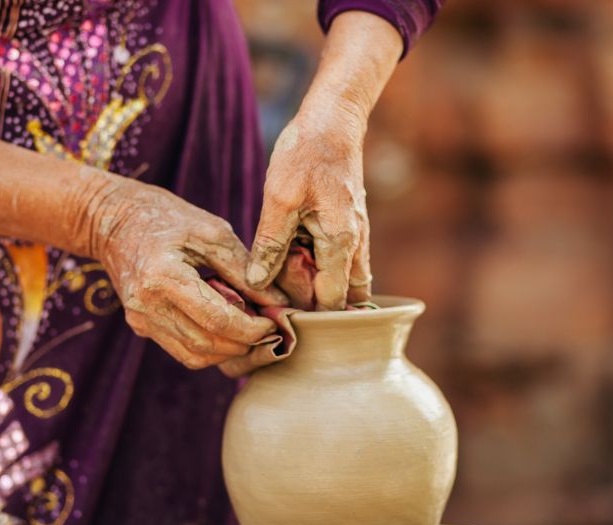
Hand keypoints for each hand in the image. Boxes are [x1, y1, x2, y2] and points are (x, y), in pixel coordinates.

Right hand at [96, 181, 286, 369]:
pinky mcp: (140, 326)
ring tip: (250, 330)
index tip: (275, 321)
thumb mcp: (212, 233)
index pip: (217, 321)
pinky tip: (226, 330)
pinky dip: (210, 348)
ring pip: (195, 356)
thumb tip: (279, 302)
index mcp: (163, 277)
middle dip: (244, 343)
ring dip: (228, 351)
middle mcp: (146, 305)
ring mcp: (140, 320)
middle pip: (207, 344)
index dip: (252, 328)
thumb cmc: (168, 218)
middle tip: (268, 328)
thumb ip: (244, 270)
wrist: (114, 220)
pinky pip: (182, 351)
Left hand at [246, 107, 370, 309]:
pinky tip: (287, 252)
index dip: (307, 314)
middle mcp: (354, 245)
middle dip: (311, 301)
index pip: (332, 301)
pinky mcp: (344, 227)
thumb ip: (270, 244)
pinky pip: (334, 259)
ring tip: (279, 271)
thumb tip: (258, 282)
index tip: (277, 315)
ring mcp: (353, 237)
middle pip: (340, 296)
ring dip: (312, 282)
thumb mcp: (278, 197)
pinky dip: (314, 264)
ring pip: (339, 279)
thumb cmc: (306, 154)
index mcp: (341, 243)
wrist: (332, 121)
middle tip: (277, 290)